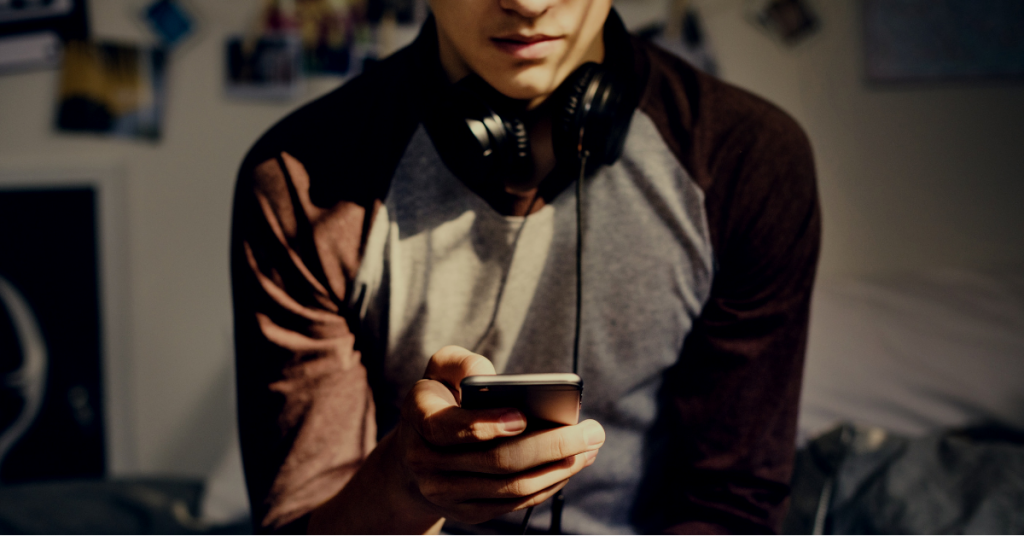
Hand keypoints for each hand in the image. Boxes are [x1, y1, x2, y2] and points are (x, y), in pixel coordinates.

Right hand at [391, 345, 604, 524]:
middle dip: (550, 446)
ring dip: (558, 468)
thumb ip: (461, 362)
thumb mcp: (440, 369)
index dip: (486, 423)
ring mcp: (445, 493)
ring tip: (590, 447)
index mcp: (418, 419)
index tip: (523, 416)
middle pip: (495, 461)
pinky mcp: (466, 513)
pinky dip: (548, 485)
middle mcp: (425, 462)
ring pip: (510, 487)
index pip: (449, 428)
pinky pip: (514, 504)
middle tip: (592, 430)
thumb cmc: (439, 400)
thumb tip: (489, 376)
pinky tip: (572, 464)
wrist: (414, 455)